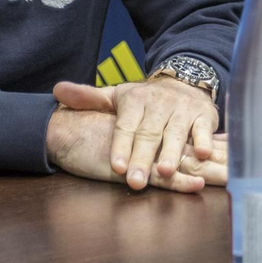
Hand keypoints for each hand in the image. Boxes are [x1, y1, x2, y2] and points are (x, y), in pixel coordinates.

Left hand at [45, 105, 226, 191]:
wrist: (184, 81)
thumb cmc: (145, 100)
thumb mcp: (117, 96)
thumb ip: (89, 98)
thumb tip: (57, 91)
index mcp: (135, 101)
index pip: (125, 125)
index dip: (121, 146)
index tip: (117, 166)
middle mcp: (159, 104)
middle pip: (150, 134)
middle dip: (143, 158)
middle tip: (136, 181)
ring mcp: (183, 110)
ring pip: (176, 133)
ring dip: (171, 153)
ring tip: (164, 172)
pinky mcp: (204, 116)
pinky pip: (205, 129)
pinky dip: (204, 141)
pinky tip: (203, 155)